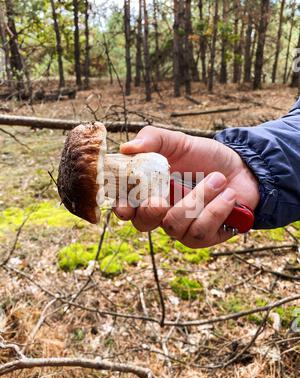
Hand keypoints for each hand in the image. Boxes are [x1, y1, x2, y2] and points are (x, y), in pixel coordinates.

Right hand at [114, 126, 259, 247]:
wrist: (242, 168)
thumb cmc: (205, 157)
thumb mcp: (179, 142)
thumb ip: (153, 139)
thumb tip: (126, 148)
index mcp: (148, 191)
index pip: (126, 206)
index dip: (122, 208)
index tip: (124, 206)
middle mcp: (161, 213)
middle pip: (143, 224)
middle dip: (150, 213)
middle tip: (159, 200)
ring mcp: (182, 228)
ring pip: (175, 226)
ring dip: (197, 200)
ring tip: (218, 179)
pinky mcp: (203, 237)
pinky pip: (200, 231)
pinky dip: (216, 210)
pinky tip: (228, 195)